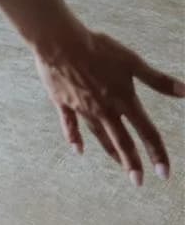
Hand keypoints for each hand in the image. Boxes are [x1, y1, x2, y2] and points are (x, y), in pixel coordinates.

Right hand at [33, 25, 183, 183]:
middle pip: (122, 141)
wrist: (60, 43)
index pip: (147, 132)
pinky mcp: (64, 103)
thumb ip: (158, 80)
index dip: (158, 153)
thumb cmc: (97, 48)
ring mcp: (83, 109)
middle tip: (138, 182)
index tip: (164, 174)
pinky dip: (74, 138)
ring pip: (100, 136)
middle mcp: (105, 110)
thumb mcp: (131, 61)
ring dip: (111, 152)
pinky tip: (77, 150)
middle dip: (132, 164)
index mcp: (123, 100)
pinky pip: (70, 125)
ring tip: (119, 165)